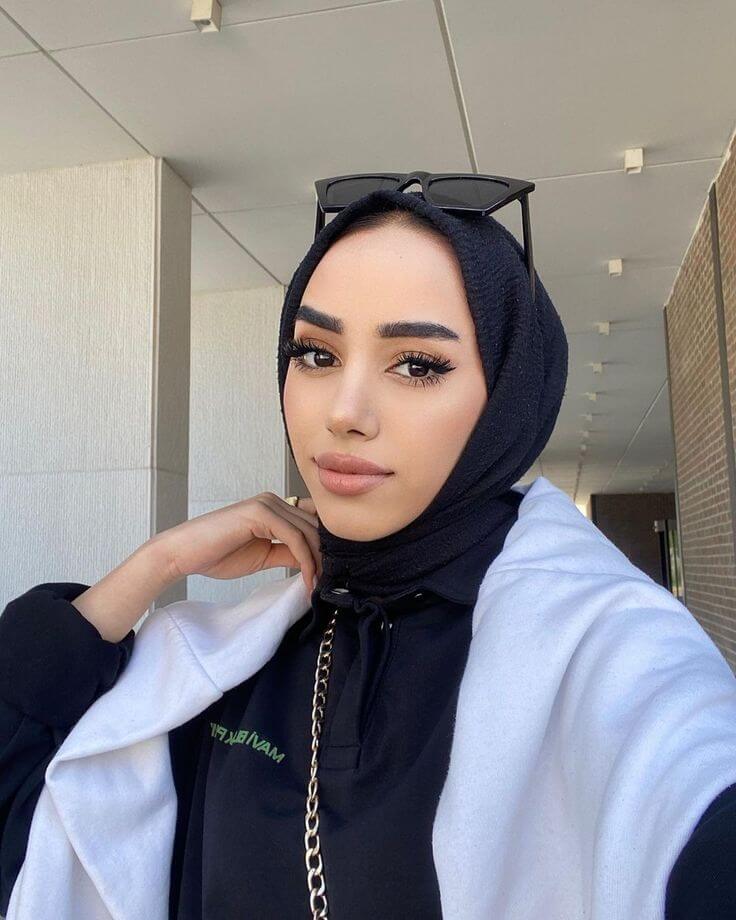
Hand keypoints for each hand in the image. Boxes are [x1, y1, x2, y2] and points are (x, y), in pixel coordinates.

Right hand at [150, 493, 322, 592]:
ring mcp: (267, 503)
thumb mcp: (264, 556)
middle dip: (325, 556)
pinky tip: (306, 579)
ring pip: (308, 532)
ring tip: (316, 586)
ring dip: (317, 562)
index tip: (328, 574)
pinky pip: (294, 537)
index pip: (312, 523)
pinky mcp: (260, 512)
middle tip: (329, 583)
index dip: (324, 547)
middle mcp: (274, 501)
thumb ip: (288, 554)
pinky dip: (305, 560)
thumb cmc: (217, 554)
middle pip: (315, 526)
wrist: (184, 554)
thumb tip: (315, 562)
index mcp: (274, 508)